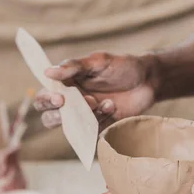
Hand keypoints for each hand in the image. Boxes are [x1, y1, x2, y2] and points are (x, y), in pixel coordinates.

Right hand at [33, 52, 158, 129]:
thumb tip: (48, 72)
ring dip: (84, 117)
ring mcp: (85, 117)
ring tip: (104, 103)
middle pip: (50, 117)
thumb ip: (74, 66)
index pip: (44, 96)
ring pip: (70, 127)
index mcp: (66, 85)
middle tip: (75, 105)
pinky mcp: (100, 128)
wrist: (149, 80)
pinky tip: (112, 106)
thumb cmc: (122, 66)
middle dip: (57, 115)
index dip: (45, 100)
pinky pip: (91, 132)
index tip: (59, 98)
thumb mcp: (99, 61)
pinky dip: (100, 120)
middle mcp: (72, 103)